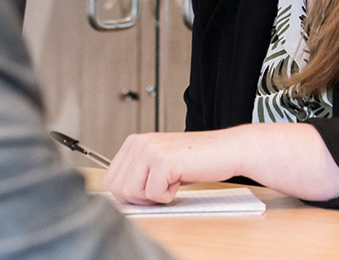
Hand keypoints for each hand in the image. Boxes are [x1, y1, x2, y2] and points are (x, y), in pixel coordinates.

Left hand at [104, 130, 241, 204]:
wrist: (227, 150)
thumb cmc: (197, 159)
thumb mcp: (159, 162)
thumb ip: (137, 173)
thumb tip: (118, 196)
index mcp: (134, 142)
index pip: (111, 179)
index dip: (130, 194)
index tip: (151, 188)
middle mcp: (139, 142)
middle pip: (118, 188)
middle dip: (140, 197)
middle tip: (163, 187)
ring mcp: (150, 150)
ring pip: (131, 193)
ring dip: (154, 196)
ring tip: (172, 181)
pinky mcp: (163, 161)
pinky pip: (154, 195)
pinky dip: (169, 196)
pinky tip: (181, 179)